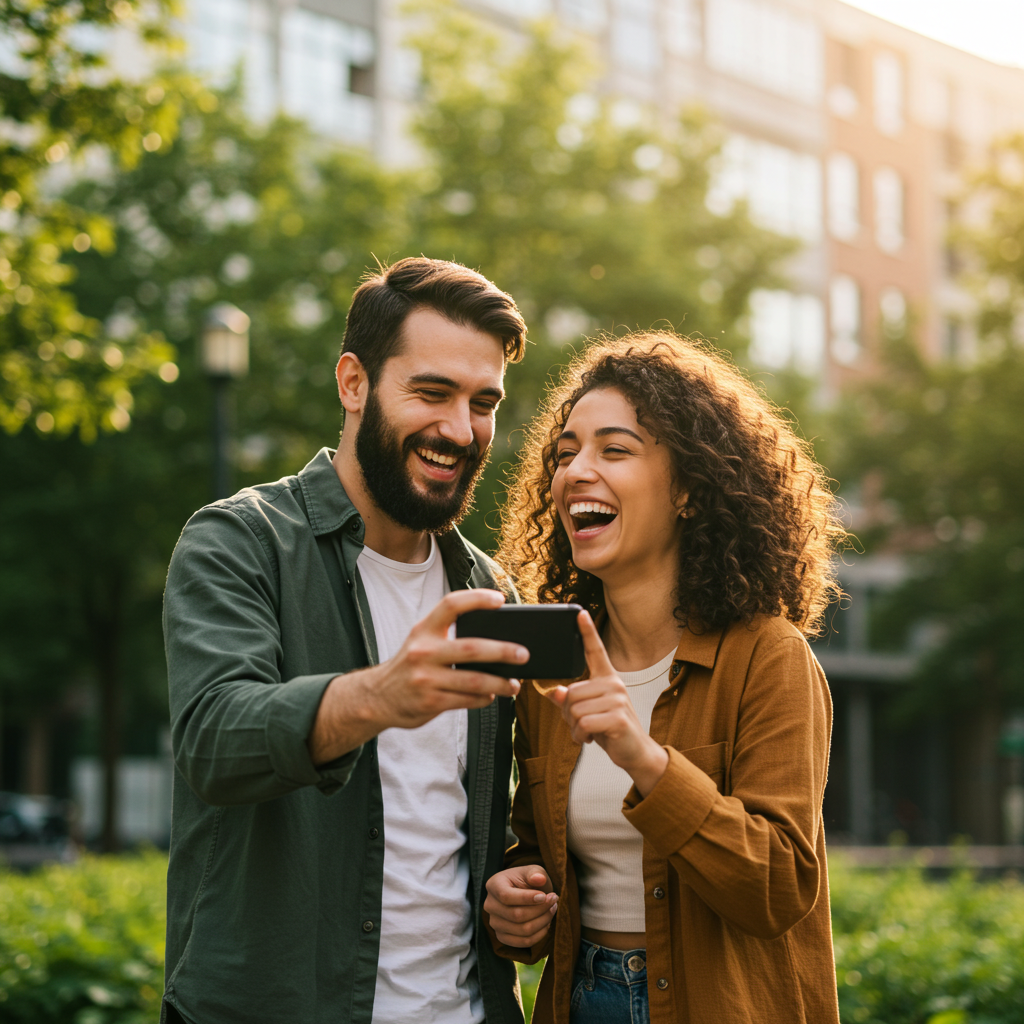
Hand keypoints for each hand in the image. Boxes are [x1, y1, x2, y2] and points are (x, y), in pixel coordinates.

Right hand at [308, 589, 527, 763]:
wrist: (376, 698)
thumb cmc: (411, 665)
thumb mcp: (421, 642)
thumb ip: (448, 636)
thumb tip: (496, 638)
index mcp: (423, 630)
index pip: (451, 605)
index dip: (477, 599)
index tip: (500, 600)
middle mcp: (423, 652)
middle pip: (471, 648)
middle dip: (502, 651)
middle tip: (524, 654)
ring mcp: (426, 679)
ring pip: (474, 681)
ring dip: (499, 683)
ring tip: (514, 684)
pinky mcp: (430, 703)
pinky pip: (466, 701)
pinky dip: (484, 698)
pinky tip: (491, 695)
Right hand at [484, 865, 557, 947]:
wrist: (523, 892)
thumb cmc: (528, 879)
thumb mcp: (533, 870)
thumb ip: (536, 873)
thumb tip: (539, 878)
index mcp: (494, 885)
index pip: (506, 896)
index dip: (527, 898)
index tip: (545, 895)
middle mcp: (490, 905)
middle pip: (516, 915)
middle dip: (540, 909)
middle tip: (554, 901)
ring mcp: (494, 923)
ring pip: (522, 930)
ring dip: (543, 921)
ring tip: (552, 909)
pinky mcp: (502, 936)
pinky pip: (524, 942)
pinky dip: (540, 934)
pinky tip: (546, 922)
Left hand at [544, 611, 667, 796]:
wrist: (635, 752)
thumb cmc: (611, 730)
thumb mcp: (588, 713)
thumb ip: (572, 701)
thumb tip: (555, 692)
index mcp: (607, 679)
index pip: (596, 651)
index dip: (587, 632)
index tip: (580, 613)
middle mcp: (614, 684)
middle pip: (572, 693)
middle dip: (569, 715)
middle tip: (581, 725)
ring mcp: (617, 700)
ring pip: (575, 710)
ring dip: (574, 728)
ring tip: (587, 733)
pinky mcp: (617, 718)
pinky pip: (583, 724)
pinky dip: (580, 736)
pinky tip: (590, 739)